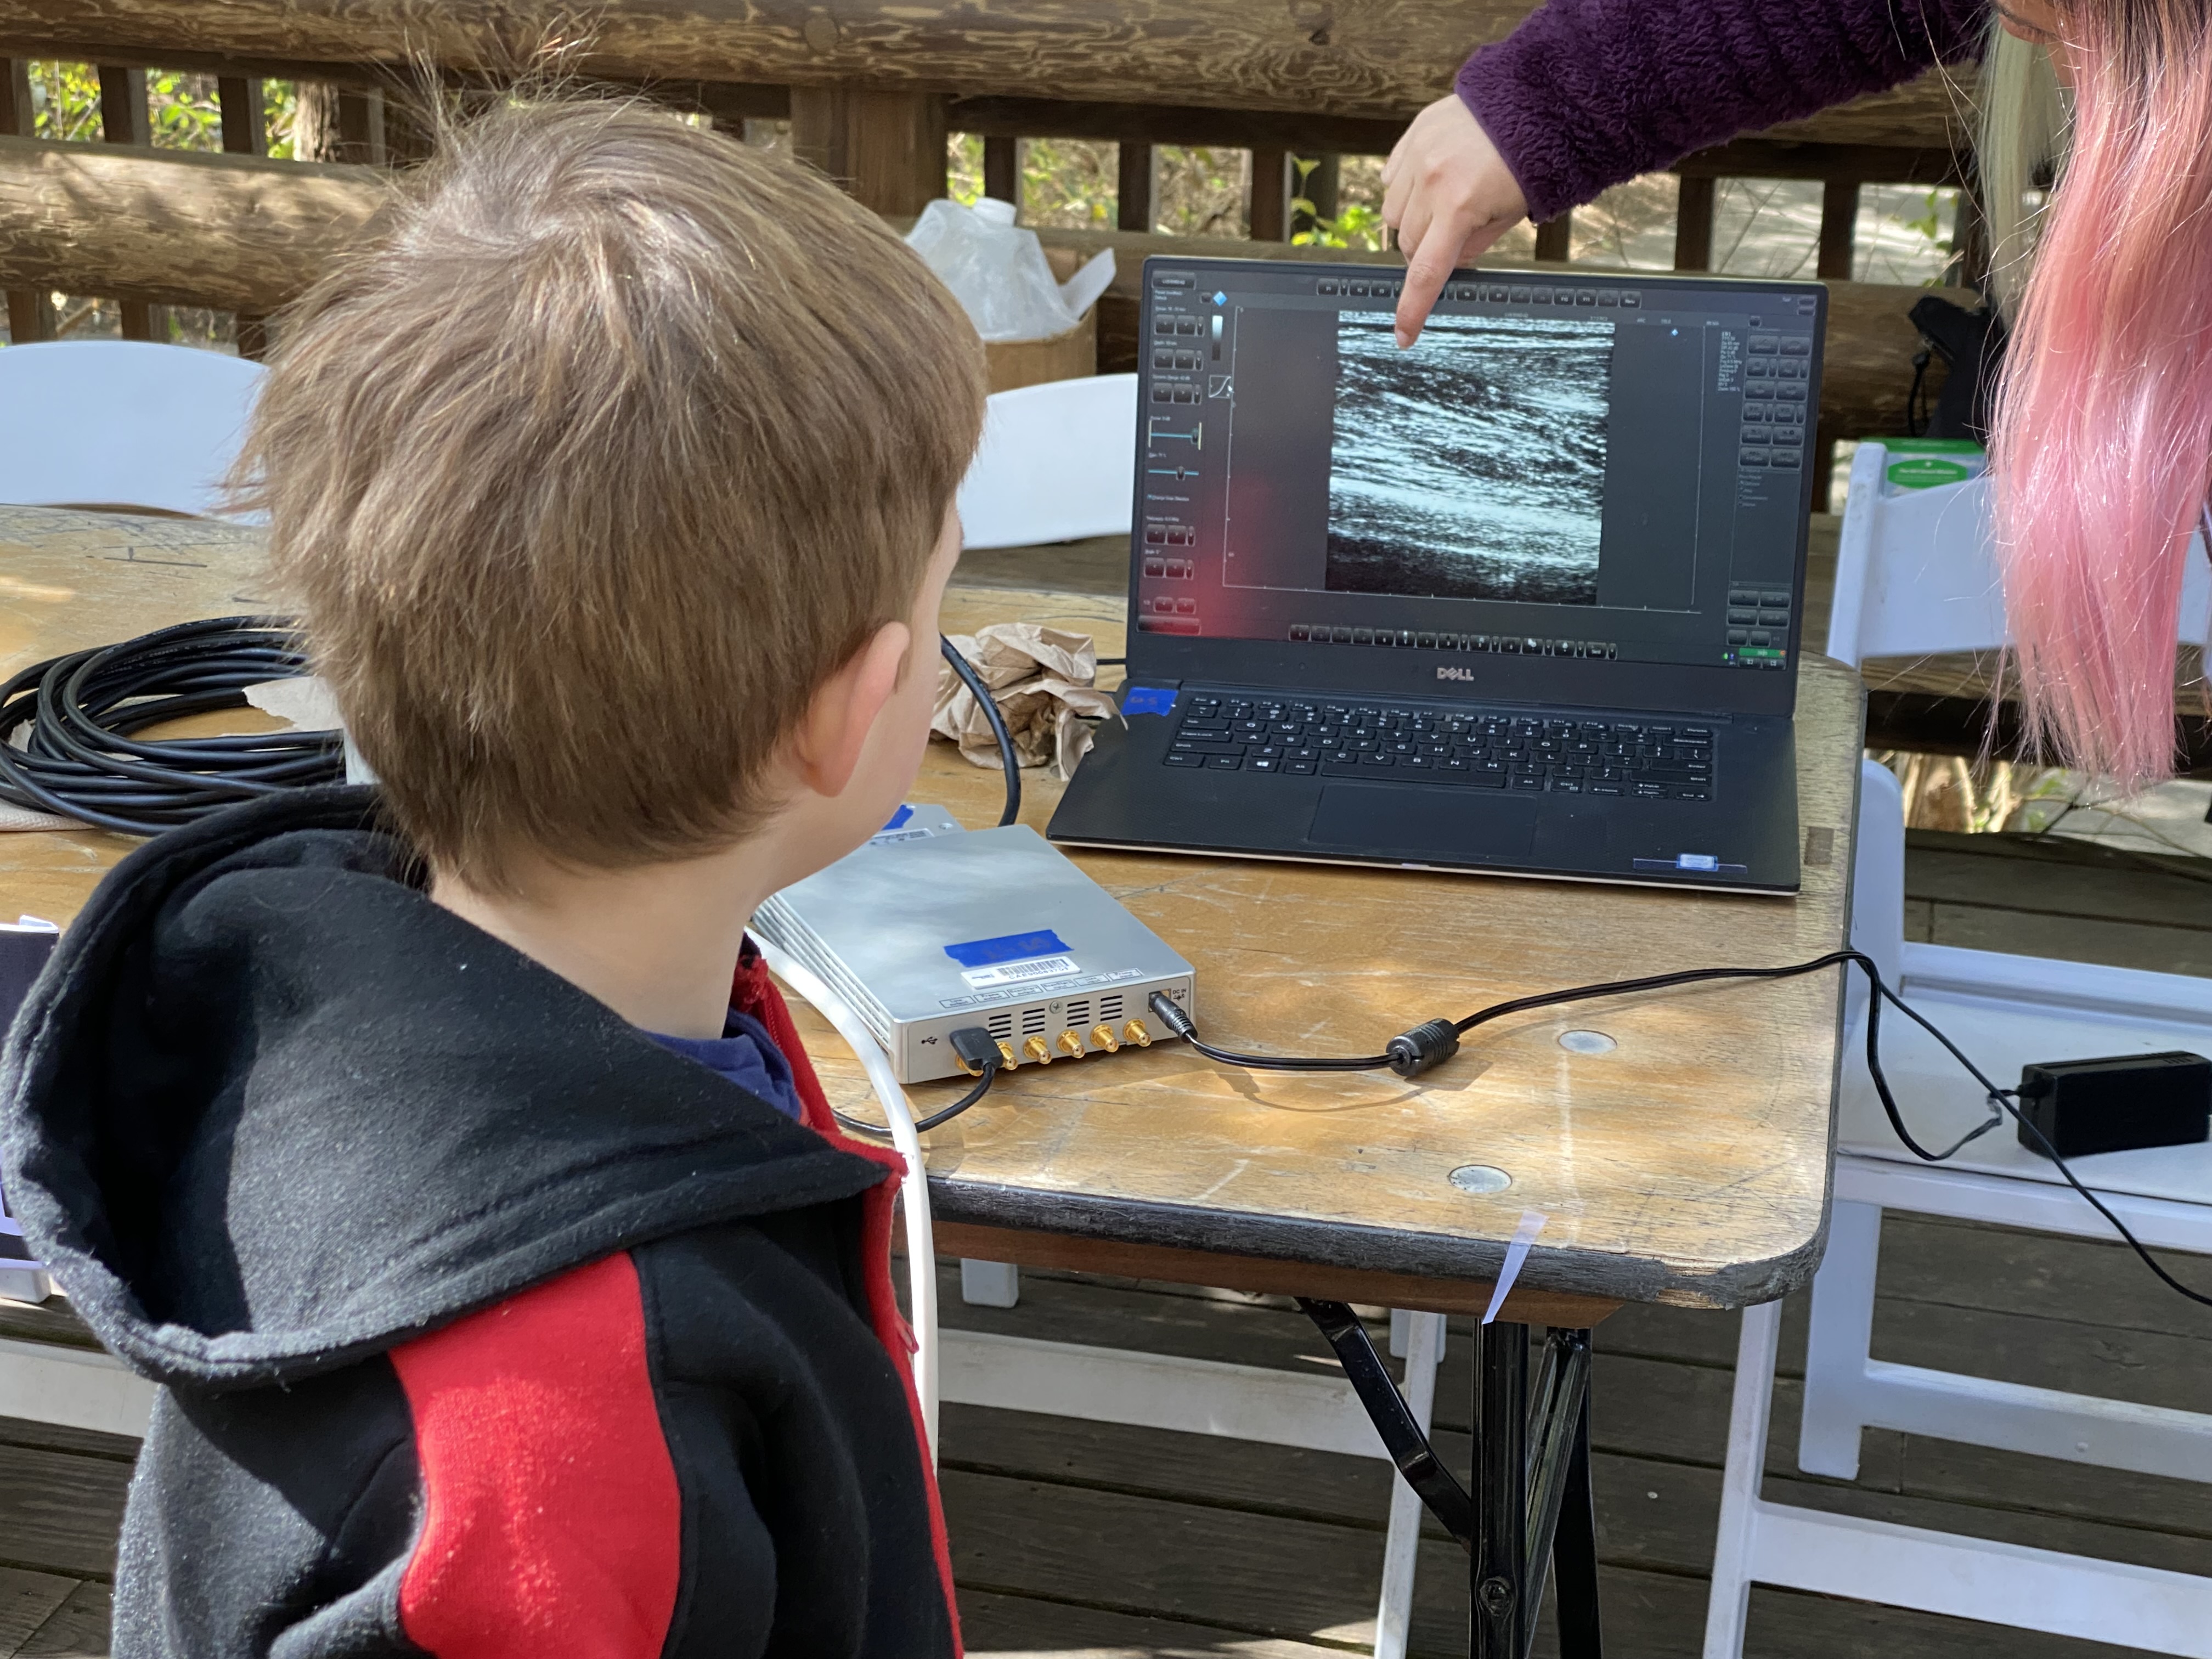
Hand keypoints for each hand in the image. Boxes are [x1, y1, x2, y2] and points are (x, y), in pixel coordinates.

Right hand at [1382, 93, 1529, 346]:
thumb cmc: (1530, 161)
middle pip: (1407, 244)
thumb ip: (1475, 244)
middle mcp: (1431, 180)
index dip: (1413, 309)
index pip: (1427, 272)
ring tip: (1440, 209)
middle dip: (1423, 254)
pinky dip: (1405, 190)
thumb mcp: (1510, 214)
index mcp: (1460, 206)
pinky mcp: (1414, 134)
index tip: (1403, 335)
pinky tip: (1430, 183)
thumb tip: (1448, 262)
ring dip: (1410, 223)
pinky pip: (1392, 178)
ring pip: (1392, 214)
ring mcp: (1418, 155)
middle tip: (1447, 245)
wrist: (1534, 100)